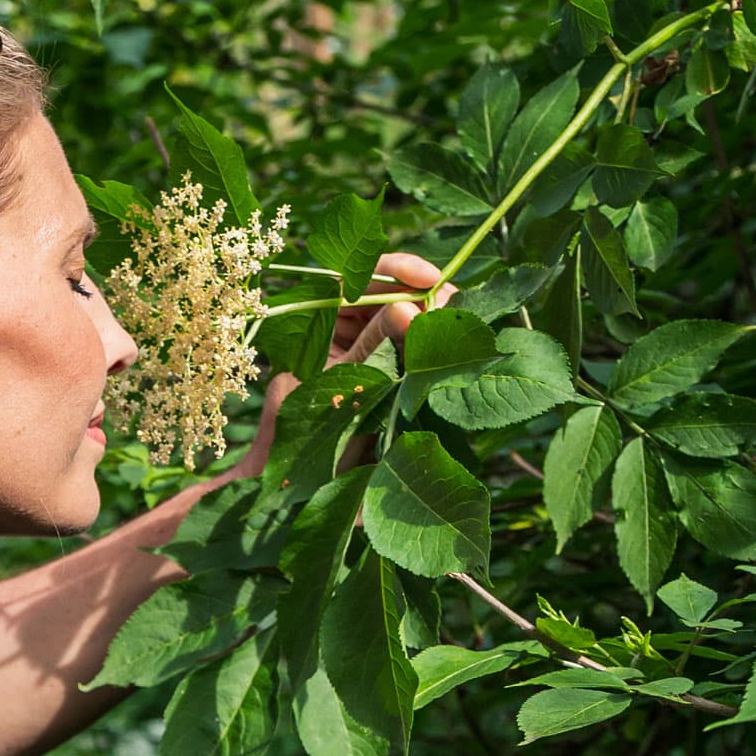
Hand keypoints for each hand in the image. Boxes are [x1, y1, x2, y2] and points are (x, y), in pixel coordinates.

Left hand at [237, 249, 450, 476]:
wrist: (294, 483)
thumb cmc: (302, 436)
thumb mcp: (342, 386)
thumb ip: (374, 347)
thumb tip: (410, 310)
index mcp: (315, 320)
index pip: (356, 277)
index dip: (395, 271)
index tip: (428, 278)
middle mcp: (340, 325)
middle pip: (388, 292)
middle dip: (423, 293)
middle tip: (454, 303)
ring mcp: (365, 345)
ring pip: (405, 316)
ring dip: (433, 315)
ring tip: (460, 322)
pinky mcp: (386, 367)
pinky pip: (412, 344)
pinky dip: (433, 341)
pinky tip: (455, 342)